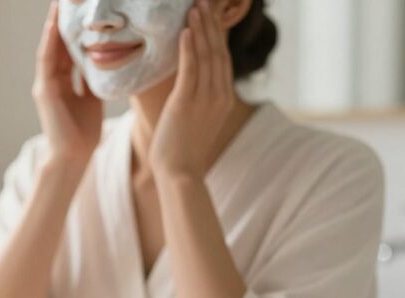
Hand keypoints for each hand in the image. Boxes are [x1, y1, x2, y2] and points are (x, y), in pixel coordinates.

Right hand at [32, 1, 102, 162]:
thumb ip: (94, 81)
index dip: (72, 27)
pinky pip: (47, 62)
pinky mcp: (45, 91)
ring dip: (53, 24)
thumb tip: (107, 63)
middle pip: (57, 43)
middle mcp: (52, 79)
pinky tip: (55, 24)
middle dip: (62, 20)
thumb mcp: (93, 100)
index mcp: (64, 81)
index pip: (67, 48)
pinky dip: (51, 42)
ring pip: (50, 47)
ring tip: (58, 2)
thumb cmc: (84, 133)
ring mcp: (46, 84)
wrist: (74, 157)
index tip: (80, 8)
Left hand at [150, 0, 235, 179]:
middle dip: (212, 23)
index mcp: (223, 98)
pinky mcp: (188, 102)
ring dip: (201, 28)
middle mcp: (220, 94)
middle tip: (206, 0)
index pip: (222, 58)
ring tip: (196, 6)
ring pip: (207, 55)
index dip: (217, 33)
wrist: (180, 174)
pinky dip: (189, 47)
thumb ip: (197, 100)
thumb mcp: (195, 120)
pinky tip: (186, 30)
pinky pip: (191, 69)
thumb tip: (188, 87)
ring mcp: (206, 98)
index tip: (211, 14)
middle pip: (218, 50)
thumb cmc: (181, 150)